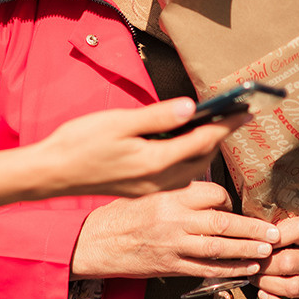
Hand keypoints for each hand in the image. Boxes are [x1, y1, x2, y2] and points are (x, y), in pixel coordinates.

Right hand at [37, 100, 247, 203]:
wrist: (53, 173)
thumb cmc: (80, 143)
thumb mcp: (118, 122)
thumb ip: (157, 116)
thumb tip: (190, 107)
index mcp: (153, 162)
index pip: (201, 141)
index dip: (225, 125)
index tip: (245, 112)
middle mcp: (157, 182)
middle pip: (202, 159)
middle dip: (221, 138)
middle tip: (236, 117)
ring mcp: (150, 190)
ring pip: (192, 172)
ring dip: (207, 151)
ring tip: (216, 130)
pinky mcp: (143, 191)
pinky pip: (178, 179)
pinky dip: (191, 162)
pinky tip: (188, 149)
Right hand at [71, 178, 278, 280]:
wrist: (96, 241)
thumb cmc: (123, 213)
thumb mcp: (150, 190)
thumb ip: (180, 190)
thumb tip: (211, 189)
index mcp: (170, 194)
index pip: (212, 193)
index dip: (228, 199)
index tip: (234, 205)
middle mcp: (173, 219)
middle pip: (221, 222)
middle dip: (251, 228)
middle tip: (274, 233)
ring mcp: (172, 245)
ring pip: (217, 248)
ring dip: (246, 250)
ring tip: (268, 251)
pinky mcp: (170, 266)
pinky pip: (205, 270)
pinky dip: (228, 270)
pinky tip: (246, 269)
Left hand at [256, 215, 298, 298]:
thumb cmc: (283, 237)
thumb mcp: (280, 224)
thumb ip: (266, 225)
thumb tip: (243, 228)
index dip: (275, 235)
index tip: (259, 238)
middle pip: (289, 262)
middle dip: (262, 265)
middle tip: (248, 262)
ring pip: (292, 288)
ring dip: (266, 284)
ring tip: (253, 277)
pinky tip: (262, 296)